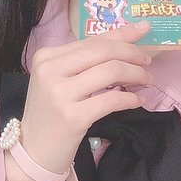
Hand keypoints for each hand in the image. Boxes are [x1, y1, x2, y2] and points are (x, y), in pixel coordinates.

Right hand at [2, 22, 151, 180]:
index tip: (144, 30)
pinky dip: (130, 98)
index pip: (91, 40)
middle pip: (102, 51)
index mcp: (46, 56)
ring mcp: (59, 93)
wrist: (33, 150)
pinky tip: (137, 100)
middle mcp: (50, 70)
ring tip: (146, 81)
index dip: (122, 34)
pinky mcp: (72, 116)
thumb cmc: (50, 112)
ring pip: (110, 71)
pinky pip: (111, 100)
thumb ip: (86, 60)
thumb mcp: (60, 80)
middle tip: (147, 62)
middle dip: (132, 53)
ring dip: (135, 75)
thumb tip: (126, 38)